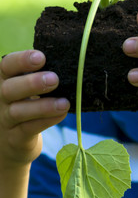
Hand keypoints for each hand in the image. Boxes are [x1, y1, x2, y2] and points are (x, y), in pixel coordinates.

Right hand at [0, 50, 69, 168]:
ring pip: (18, 111)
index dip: (21, 60)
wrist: (12, 141)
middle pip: (8, 89)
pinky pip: (28, 129)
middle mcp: (0, 98)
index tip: (41, 57)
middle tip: (54, 79)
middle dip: (32, 83)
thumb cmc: (25, 104)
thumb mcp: (27, 86)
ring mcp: (5, 119)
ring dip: (43, 106)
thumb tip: (70, 62)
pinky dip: (46, 121)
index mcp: (4, 79)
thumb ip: (41, 74)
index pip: (7, 66)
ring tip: (64, 103)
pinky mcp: (15, 138)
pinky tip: (61, 114)